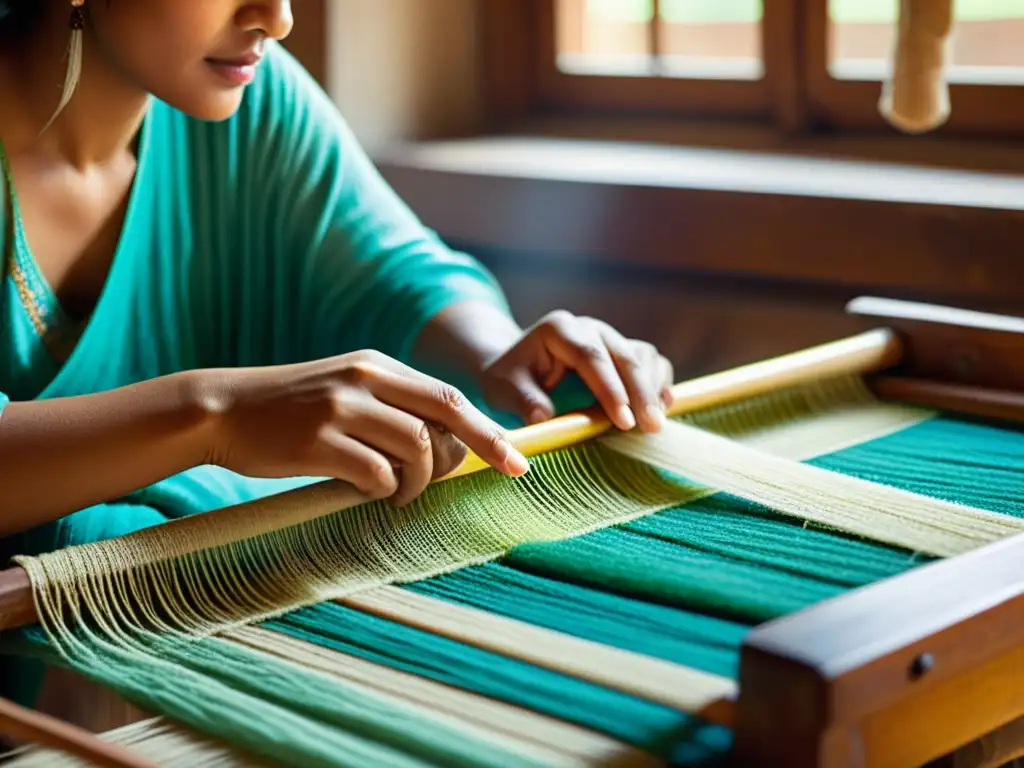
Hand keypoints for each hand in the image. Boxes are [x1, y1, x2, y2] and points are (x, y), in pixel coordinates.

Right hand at [202, 351, 529, 505]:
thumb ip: (391, 406)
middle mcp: (364, 379)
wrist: (221, 408)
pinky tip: (367, 493)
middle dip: (469, 455)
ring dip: (418, 481)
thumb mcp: (343, 389)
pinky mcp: (317, 441)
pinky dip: (382, 490)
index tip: (516, 461)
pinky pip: (376, 473)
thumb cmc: (288, 409)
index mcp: (376, 365)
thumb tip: (445, 446)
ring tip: (400, 493)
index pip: (449, 396)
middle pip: (444, 417)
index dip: (488, 430)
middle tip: (451, 482)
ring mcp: (340, 408)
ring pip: (416, 448)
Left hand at [479, 311, 673, 432]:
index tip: (623, 421)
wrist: (517, 367)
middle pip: (624, 355)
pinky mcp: (622, 351)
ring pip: (642, 356)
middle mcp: (589, 327)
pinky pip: (650, 362)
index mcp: (559, 329)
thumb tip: (543, 419)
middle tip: (651, 427)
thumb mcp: (504, 389)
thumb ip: (524, 401)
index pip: (591, 356)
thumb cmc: (509, 378)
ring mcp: (609, 337)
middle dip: (640, 393)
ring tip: (655, 425)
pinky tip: (663, 408)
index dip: (610, 389)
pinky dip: (659, 384)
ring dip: (653, 390)